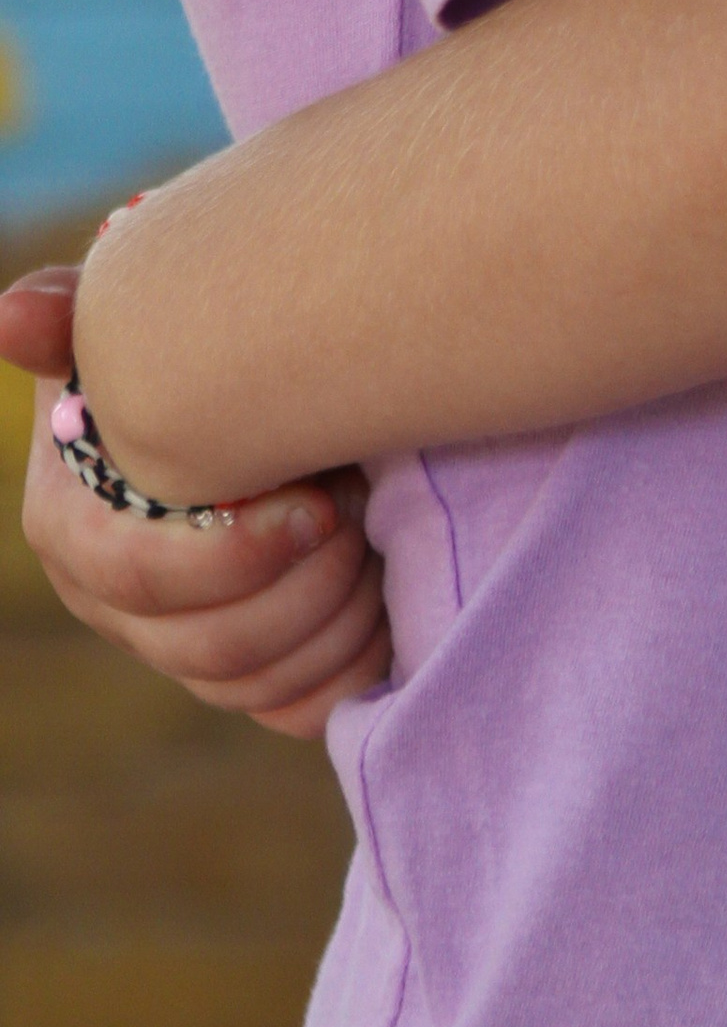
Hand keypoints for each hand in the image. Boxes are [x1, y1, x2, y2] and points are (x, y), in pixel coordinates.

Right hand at [1, 262, 388, 736]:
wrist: (264, 387)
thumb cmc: (194, 345)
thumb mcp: (133, 319)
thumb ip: (71, 317)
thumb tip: (13, 315)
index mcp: (73, 526)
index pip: (139, 575)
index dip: (233, 556)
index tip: (322, 503)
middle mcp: (113, 604)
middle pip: (207, 644)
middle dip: (305, 587)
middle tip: (365, 513)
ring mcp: (177, 647)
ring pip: (253, 683)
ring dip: (338, 620)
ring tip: (383, 543)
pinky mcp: (242, 674)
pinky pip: (293, 710)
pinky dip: (350, 671)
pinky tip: (390, 606)